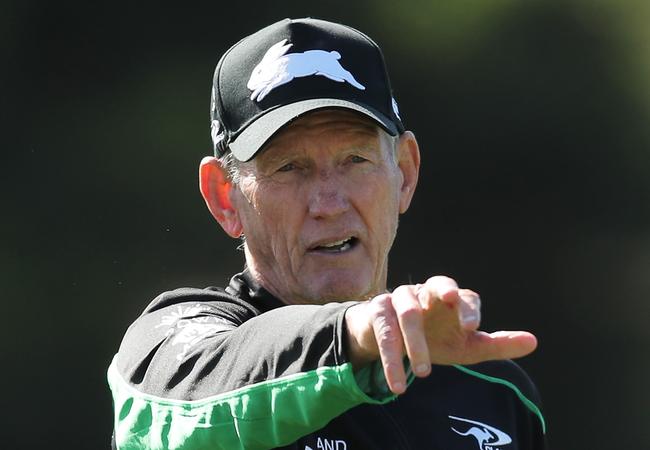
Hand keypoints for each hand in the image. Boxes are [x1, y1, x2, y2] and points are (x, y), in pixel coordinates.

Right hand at [345, 276, 536, 393]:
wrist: (387, 340)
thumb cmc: (434, 338)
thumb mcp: (465, 346)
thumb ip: (497, 344)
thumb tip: (534, 341)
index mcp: (450, 298)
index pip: (464, 296)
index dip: (468, 308)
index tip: (472, 328)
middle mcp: (425, 292)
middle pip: (436, 284)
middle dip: (443, 291)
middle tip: (449, 301)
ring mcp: (399, 298)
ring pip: (408, 313)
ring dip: (415, 343)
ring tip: (424, 373)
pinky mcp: (377, 311)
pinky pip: (384, 332)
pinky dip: (391, 358)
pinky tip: (398, 383)